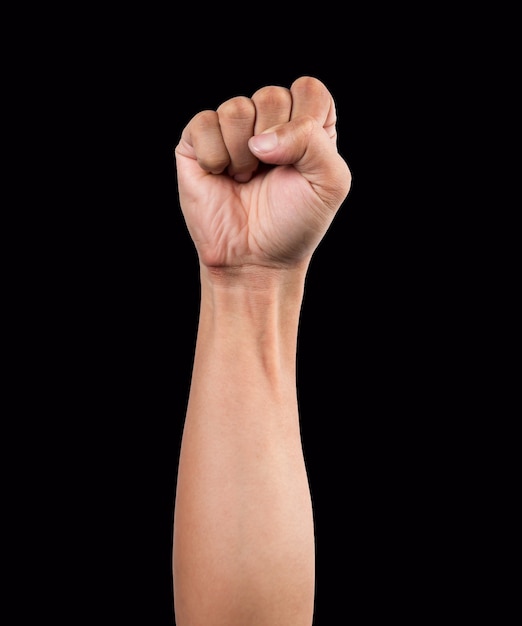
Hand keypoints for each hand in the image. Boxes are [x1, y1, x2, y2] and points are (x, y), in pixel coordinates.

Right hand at [174, 76, 351, 270]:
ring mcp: (231, 130)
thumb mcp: (329, 183)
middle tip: (269, 174)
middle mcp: (268, 121)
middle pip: (271, 95)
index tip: (302, 163)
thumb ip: (313, 141)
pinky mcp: (198, 142)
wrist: (255, 259)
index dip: (306, 124)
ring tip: (246, 178)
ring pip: (236, 109)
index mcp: (306, 124)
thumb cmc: (295, 222)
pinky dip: (216, 157)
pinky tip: (222, 177)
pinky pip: (204, 124)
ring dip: (243, 155)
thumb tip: (261, 139)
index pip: (308, 89)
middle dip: (274, 144)